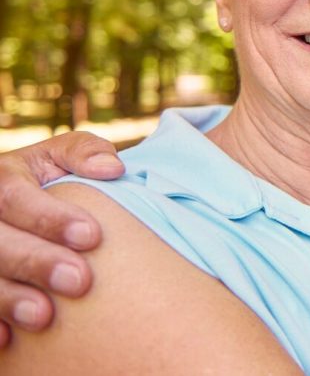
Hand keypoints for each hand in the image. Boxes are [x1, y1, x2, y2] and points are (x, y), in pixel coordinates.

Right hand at [0, 132, 123, 344]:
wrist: (10, 205)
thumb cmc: (47, 179)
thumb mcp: (59, 157)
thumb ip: (83, 152)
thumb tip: (113, 168)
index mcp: (0, 178)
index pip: (13, 195)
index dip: (49, 218)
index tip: (92, 236)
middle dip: (36, 262)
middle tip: (79, 281)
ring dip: (8, 299)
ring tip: (44, 316)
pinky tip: (8, 340)